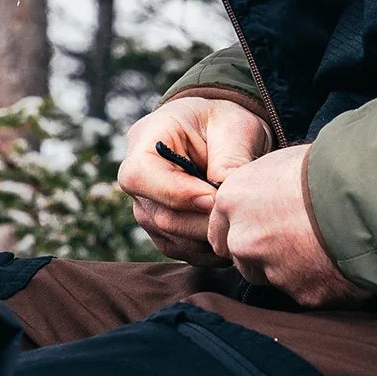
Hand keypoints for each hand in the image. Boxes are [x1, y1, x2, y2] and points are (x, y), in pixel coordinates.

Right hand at [118, 95, 271, 260]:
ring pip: (173, 239)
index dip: (177, 193)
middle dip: (205, 221)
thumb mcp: (233, 128)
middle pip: (161, 216)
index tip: (214, 197)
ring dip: (209, 238)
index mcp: (145, 142)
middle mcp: (137, 181)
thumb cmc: (224, 124)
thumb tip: (223, 198)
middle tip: (238, 215)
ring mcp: (146, 209)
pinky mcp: (162, 231)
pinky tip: (231, 233)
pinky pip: (182, 251)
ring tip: (239, 223)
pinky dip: (209, 250)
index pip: (141, 176)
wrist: (221, 136)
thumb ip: (228, 159)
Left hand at [209, 145, 364, 307]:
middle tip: (299, 240)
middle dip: (265, 255)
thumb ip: (264, 191)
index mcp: (233, 200)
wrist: (367, 193)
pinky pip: (310, 292)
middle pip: (243, 260)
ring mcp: (271, 270)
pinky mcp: (302, 294)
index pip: (218, 231)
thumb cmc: (330, 166)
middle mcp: (242, 239)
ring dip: (293, 271)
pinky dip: (325, 283)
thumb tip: (270, 197)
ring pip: (274, 280)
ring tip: (326, 248)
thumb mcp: (284, 164)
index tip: (263, 228)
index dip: (242, 231)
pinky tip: (344, 261)